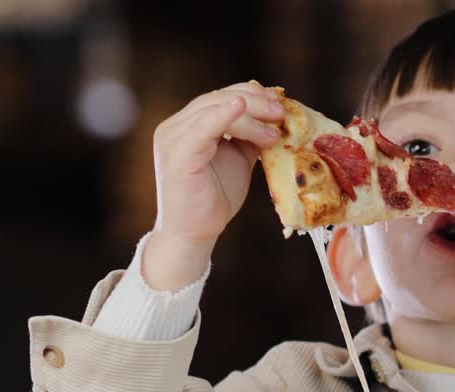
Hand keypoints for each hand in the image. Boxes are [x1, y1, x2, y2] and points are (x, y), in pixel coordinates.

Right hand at [145, 81, 283, 289]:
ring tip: (275, 130)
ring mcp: (173, 138)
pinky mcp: (177, 153)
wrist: (195, 232)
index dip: (251, 95)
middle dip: (254, 102)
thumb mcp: (238, 158)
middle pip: (217, 98)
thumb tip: (275, 117)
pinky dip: (224, 116)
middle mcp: (175, 126)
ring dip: (250, 115)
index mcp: (187, 125)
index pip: (220, 97)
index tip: (279, 103)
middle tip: (281, 113)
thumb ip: (248, 136)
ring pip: (214, 109)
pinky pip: (203, 127)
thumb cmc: (214, 198)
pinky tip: (241, 109)